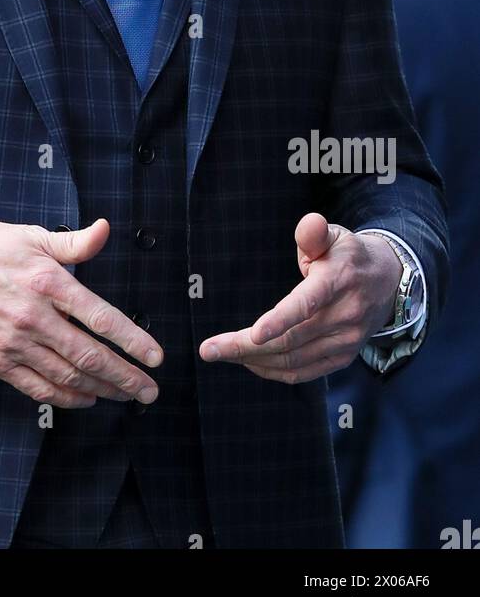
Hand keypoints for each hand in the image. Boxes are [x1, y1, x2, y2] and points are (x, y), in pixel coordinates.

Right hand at [0, 217, 163, 407]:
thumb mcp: (28, 235)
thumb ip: (71, 242)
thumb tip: (105, 230)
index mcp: (45, 281)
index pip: (100, 317)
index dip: (132, 340)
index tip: (156, 357)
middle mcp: (32, 316)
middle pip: (89, 355)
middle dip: (126, 376)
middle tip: (150, 390)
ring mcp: (13, 343)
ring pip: (67, 376)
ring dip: (102, 390)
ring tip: (127, 396)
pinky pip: (37, 388)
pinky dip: (66, 397)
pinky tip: (86, 400)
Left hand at [198, 211, 402, 383]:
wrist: (387, 282)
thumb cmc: (349, 255)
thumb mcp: (335, 235)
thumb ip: (314, 233)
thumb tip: (309, 224)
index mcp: (338, 281)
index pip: (307, 304)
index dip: (280, 320)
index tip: (253, 333)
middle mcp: (345, 315)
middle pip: (291, 339)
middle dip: (246, 347)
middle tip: (210, 349)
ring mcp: (346, 342)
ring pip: (294, 360)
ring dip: (254, 360)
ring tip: (222, 354)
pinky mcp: (343, 358)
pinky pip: (304, 372)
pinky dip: (274, 371)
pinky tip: (251, 362)